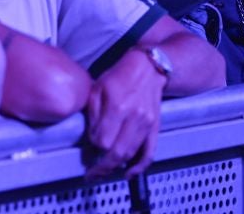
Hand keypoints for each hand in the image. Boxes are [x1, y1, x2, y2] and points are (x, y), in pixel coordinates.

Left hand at [85, 49, 166, 178]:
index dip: (93, 147)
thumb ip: (94, 115)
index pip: (103, 140)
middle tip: (91, 175)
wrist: (148, 68)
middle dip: (102, 168)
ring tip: (104, 173)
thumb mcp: (98, 89)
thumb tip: (92, 139)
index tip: (88, 148)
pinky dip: (140, 166)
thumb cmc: (119, 76)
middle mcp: (134, 117)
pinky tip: (129, 174)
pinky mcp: (155, 126)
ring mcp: (147, 123)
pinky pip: (149, 151)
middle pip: (117, 153)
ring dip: (116, 168)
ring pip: (130, 154)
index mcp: (117, 106)